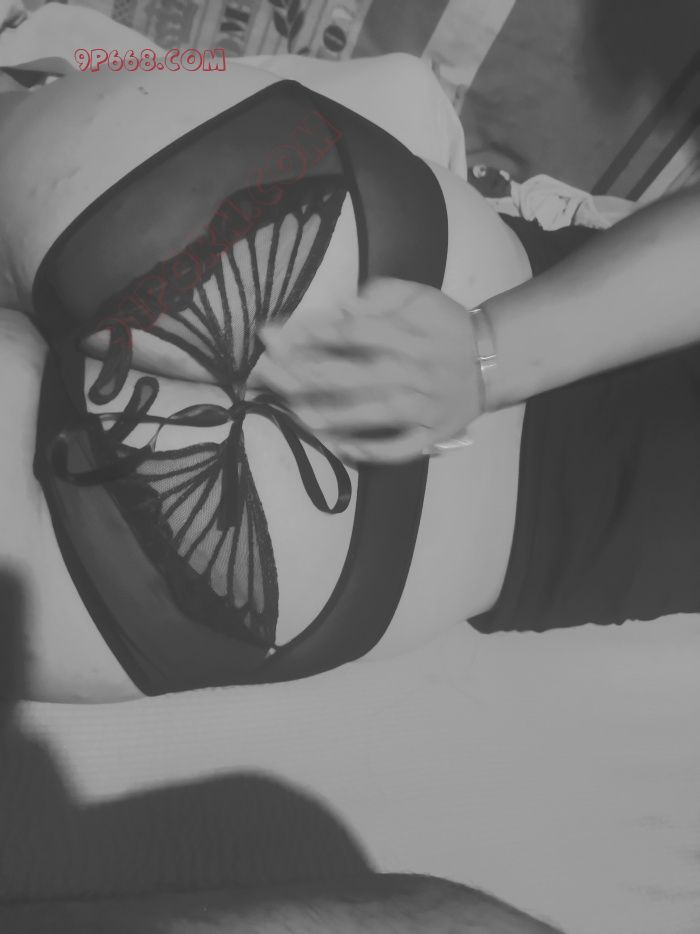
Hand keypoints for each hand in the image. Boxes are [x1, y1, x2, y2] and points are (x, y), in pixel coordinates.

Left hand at [251, 277, 483, 463]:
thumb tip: (342, 303)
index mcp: (406, 335)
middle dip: (305, 374)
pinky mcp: (430, 433)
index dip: (310, 333)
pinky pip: (401, 447)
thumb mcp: (419, 296)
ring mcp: (421, 406)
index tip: (272, 333)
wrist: (492, 360)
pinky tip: (344, 450)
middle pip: (353, 374)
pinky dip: (375, 450)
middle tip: (265, 374)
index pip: (352, 332)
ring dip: (333, 415)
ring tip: (294, 414)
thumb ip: (381, 295)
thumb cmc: (447, 326)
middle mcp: (411, 371)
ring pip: (373, 413)